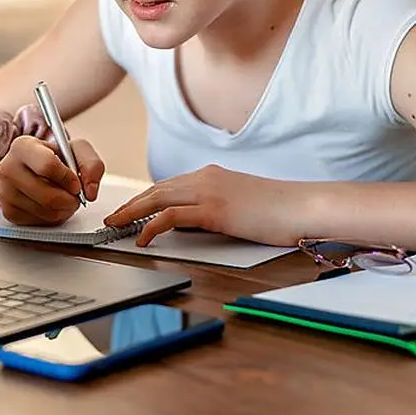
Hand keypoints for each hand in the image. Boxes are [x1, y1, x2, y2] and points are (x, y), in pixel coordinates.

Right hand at [0, 135, 105, 225]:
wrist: (35, 167)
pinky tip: (52, 205)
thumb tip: (90, 191)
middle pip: (47, 196)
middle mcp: (8, 168)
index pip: (48, 166)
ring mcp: (4, 192)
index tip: (76, 183)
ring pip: (45, 211)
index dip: (68, 179)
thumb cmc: (54, 157)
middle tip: (76, 197)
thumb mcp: (76, 150)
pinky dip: (52, 217)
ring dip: (64, 210)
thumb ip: (91, 164)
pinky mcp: (8, 211)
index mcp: (23, 147)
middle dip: (70, 200)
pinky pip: (38, 222)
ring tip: (65, 199)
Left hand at [103, 164, 296, 245]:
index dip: (146, 198)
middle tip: (112, 217)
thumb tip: (195, 226)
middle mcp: (205, 178)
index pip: (169, 186)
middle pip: (156, 190)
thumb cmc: (280, 211)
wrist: (303, 206)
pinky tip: (142, 238)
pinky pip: (171, 217)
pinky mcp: (213, 209)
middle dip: (131, 204)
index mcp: (212, 175)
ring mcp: (208, 191)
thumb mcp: (241, 206)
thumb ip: (216, 210)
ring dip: (132, 213)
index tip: (130, 210)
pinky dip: (151, 226)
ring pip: (157, 199)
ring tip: (115, 225)